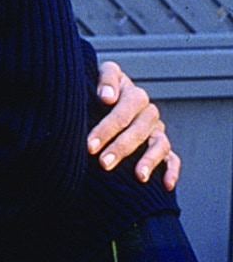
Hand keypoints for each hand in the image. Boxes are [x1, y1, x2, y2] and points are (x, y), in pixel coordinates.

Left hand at [89, 61, 179, 189]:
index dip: (107, 127)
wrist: (100, 99)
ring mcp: (155, 129)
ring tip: (139, 176)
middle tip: (102, 163)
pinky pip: (171, 158)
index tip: (89, 145)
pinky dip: (171, 170)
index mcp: (131, 93)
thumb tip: (107, 97)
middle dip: (120, 147)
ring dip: (149, 160)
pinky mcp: (160, 145)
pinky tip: (166, 184)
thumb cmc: (94, 90)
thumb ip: (104, 80)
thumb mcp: (96, 76)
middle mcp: (146, 111)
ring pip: (158, 143)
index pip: (124, 109)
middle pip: (139, 129)